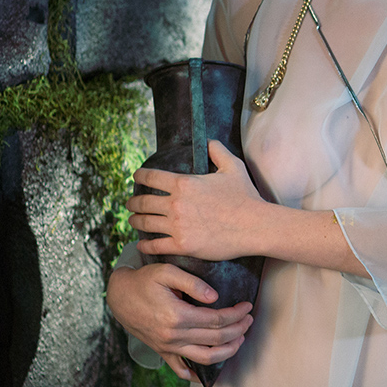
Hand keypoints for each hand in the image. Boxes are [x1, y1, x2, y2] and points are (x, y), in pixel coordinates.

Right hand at [107, 263, 252, 382]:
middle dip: (238, 329)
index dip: (237, 314)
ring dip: (227, 351)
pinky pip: (181, 370)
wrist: (118, 296)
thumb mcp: (166, 272)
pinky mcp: (162, 352)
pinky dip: (196, 374)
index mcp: (177, 316)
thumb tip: (215, 297)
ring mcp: (167, 347)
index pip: (217, 319)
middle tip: (249, 320)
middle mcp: (173, 336)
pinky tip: (209, 371)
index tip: (247, 306)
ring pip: (205, 358)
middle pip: (216, 338)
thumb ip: (193, 282)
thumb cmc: (144, 281)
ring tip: (240, 339)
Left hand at [129, 141, 266, 261]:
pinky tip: (142, 244)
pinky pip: (155, 245)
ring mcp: (178, 226)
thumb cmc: (246, 197)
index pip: (151, 177)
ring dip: (135, 221)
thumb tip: (209, 142)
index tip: (136, 177)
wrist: (255, 226)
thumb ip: (218, 151)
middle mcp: (176, 204)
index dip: (140, 176)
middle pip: (142, 202)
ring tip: (133, 221)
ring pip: (145, 223)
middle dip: (133, 202)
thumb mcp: (233, 167)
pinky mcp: (183, 245)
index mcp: (184, 183)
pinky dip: (145, 245)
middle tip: (130, 204)